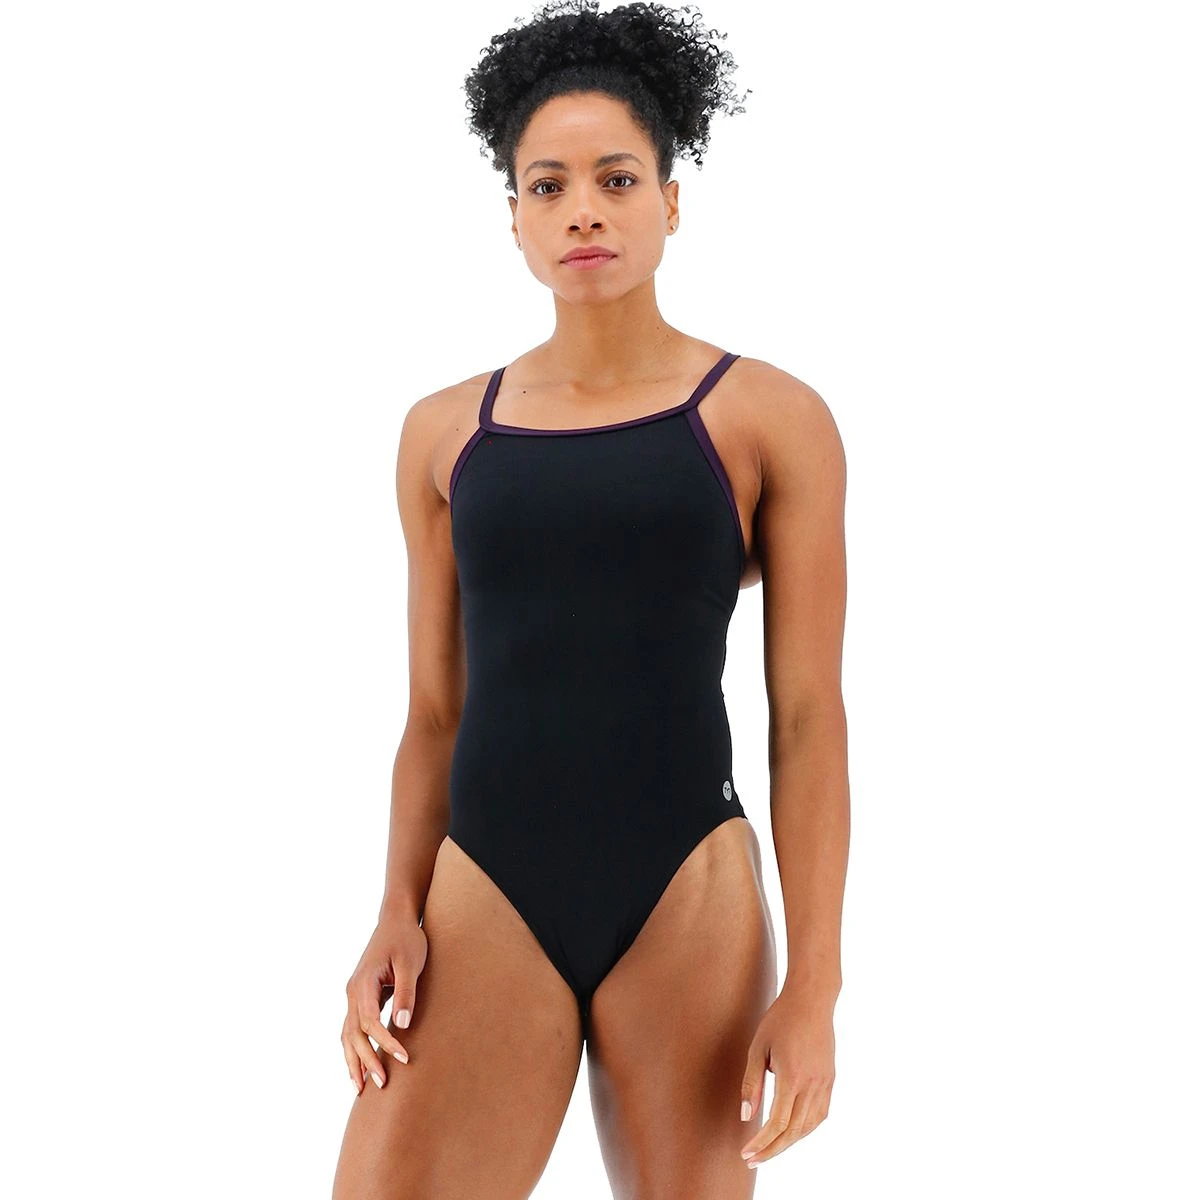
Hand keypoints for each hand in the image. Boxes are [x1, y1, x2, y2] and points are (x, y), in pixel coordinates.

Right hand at [341, 915, 427, 1094]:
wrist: (396, 919)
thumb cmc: (406, 939)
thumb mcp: (410, 963)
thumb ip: (405, 993)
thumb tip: (403, 1024)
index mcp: (363, 983)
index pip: (370, 1022)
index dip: (385, 1043)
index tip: (404, 1058)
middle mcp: (353, 992)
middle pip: (354, 1033)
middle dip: (366, 1060)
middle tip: (383, 1085)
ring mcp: (353, 995)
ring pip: (347, 1034)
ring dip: (354, 1060)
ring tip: (361, 1088)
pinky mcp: (360, 997)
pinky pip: (352, 1028)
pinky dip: (354, 1048)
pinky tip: (360, 1066)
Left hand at [738, 986, 835, 1168]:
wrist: (811, 999)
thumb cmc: (780, 1019)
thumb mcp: (758, 1047)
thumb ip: (752, 1083)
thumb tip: (747, 1116)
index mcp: (792, 1076)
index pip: (777, 1122)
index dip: (761, 1142)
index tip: (746, 1153)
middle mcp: (812, 1084)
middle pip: (793, 1131)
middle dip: (772, 1149)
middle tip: (753, 1160)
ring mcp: (825, 1083)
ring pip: (809, 1126)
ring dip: (789, 1142)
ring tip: (769, 1149)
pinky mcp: (830, 1079)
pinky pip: (820, 1114)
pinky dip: (805, 1128)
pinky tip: (791, 1131)